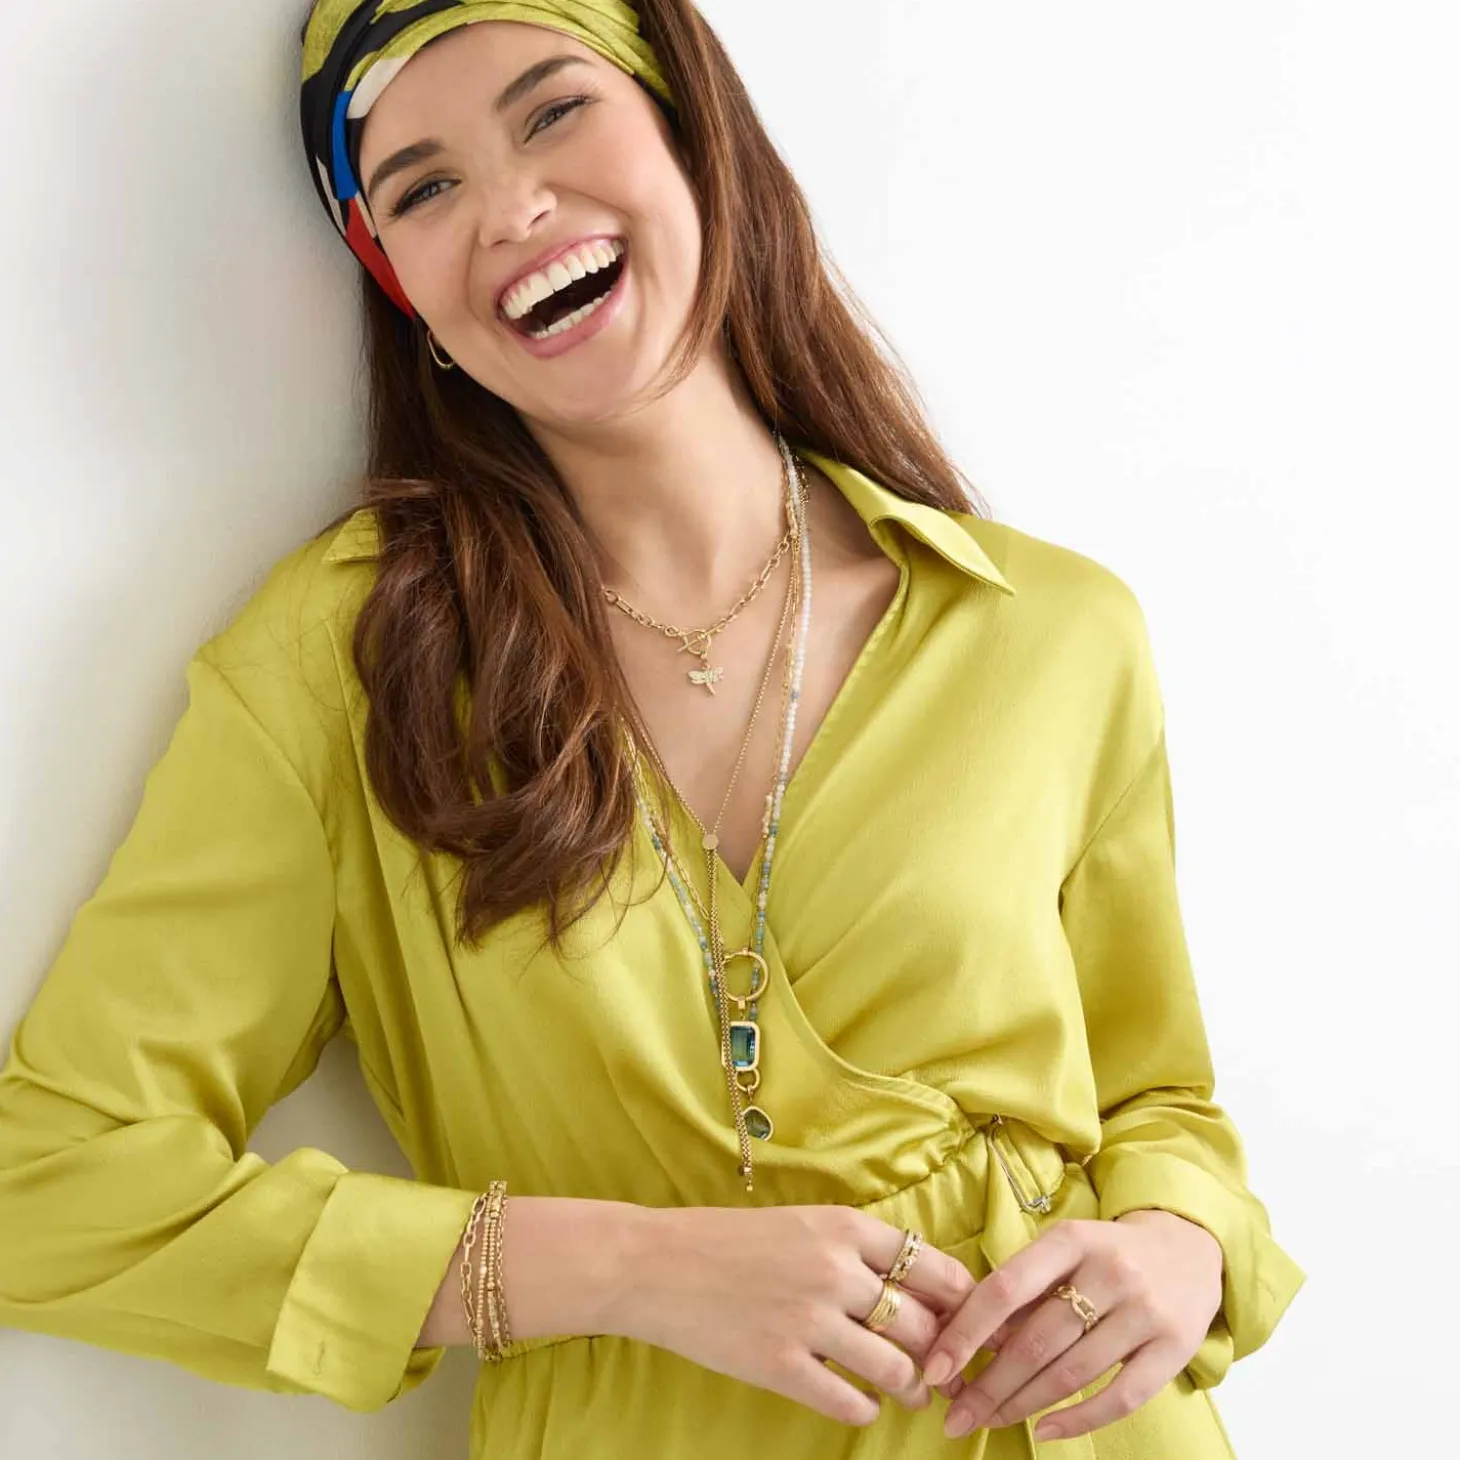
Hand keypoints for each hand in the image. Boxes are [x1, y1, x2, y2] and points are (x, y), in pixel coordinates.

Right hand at [612, 1204, 975, 1425]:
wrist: (656, 1264)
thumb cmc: (729, 1240)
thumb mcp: (802, 1224)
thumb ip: (856, 1250)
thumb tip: (918, 1289)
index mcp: (843, 1227)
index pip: (935, 1267)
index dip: (961, 1301)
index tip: (966, 1321)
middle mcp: (835, 1270)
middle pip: (923, 1323)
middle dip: (941, 1352)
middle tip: (944, 1367)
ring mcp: (808, 1320)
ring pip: (896, 1367)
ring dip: (911, 1386)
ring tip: (908, 1391)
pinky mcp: (781, 1365)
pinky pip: (851, 1401)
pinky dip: (866, 1408)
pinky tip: (860, 1402)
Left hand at [921, 1210, 1222, 1440]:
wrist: (1191, 1245)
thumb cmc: (1107, 1252)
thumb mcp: (1065, 1249)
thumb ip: (1025, 1288)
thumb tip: (967, 1339)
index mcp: (1071, 1239)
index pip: (1006, 1288)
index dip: (966, 1332)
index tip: (935, 1368)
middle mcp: (1109, 1271)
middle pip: (1036, 1340)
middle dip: (989, 1384)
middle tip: (956, 1415)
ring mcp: (1144, 1311)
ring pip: (1071, 1372)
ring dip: (1022, 1404)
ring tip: (988, 1421)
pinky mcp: (1174, 1348)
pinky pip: (1120, 1396)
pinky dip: (1079, 1419)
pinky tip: (1045, 1430)